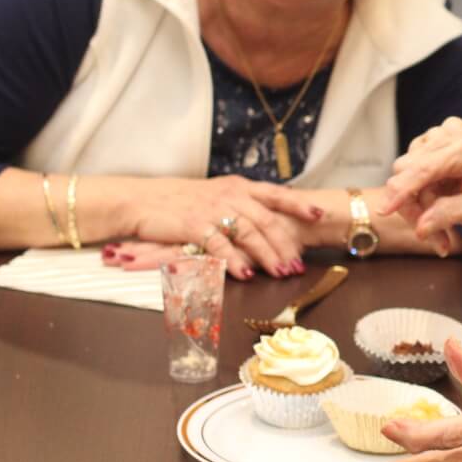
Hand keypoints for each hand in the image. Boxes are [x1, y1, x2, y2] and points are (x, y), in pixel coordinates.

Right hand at [121, 175, 321, 279]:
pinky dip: (234, 260)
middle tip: (299, 265)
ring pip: (249, 232)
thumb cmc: (180, 202)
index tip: (319, 215)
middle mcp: (230, 195)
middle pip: (267, 219)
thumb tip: (267, 223)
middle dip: (286, 244)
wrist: (142, 199)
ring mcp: (213, 209)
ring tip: (281, 273)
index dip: (299, 205)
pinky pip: (221, 244)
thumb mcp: (216, 195)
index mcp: (238, 186)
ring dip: (268, 255)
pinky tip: (245, 274)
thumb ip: (241, 205)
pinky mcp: (195, 224)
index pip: (276, 194)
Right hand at [378, 117, 461, 256]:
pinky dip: (419, 193)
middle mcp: (452, 133)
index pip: (425, 167)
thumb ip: (449, 216)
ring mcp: (440, 134)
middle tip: (434, 237)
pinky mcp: (431, 141)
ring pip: (405, 173)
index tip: (384, 211)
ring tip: (442, 222)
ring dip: (418, 202)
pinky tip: (437, 204)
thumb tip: (420, 228)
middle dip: (415, 206)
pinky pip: (410, 169)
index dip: (402, 190)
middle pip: (409, 171)